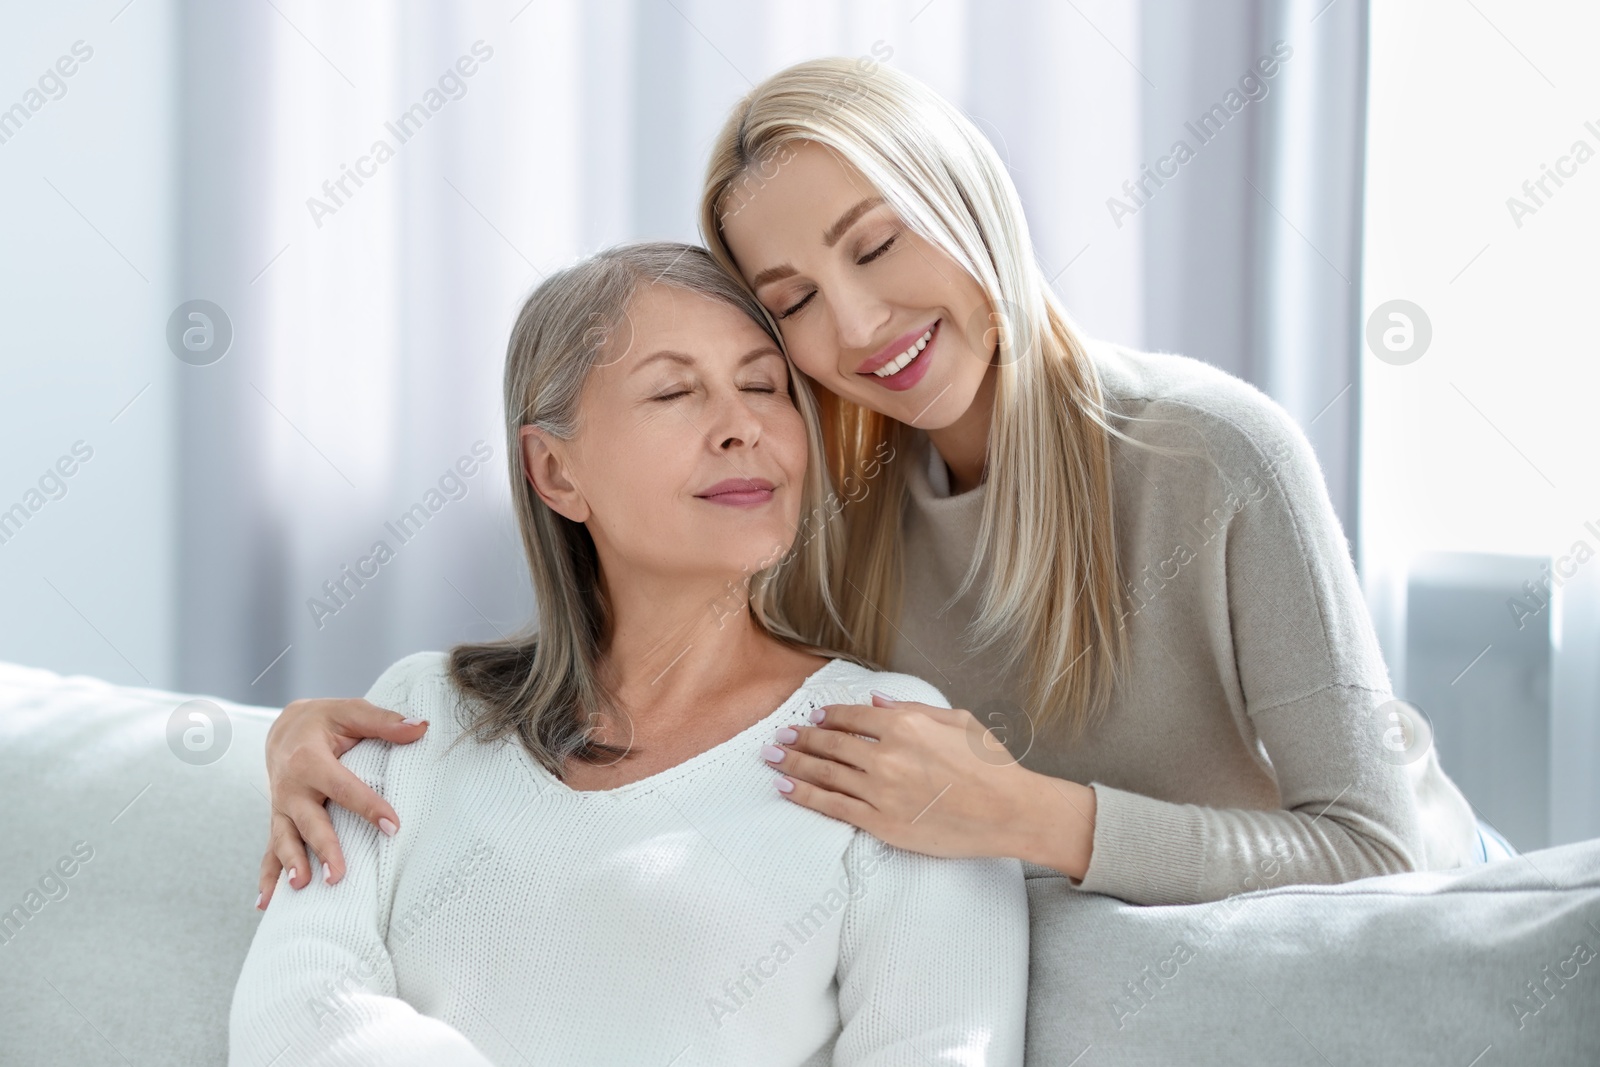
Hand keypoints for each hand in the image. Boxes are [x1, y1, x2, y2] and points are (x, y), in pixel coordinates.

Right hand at [255, 697, 428, 908]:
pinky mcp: (278, 820)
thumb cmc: (324, 720)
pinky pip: (269, 850)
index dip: (369, 806)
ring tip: (301, 889)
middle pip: (309, 821)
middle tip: (338, 876)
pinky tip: (266, 903)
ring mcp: (281, 807)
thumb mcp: (350, 712)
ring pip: (284, 840)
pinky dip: (267, 877)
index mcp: (310, 759)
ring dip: (291, 866)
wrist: (283, 726)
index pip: (343, 787)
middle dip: (323, 849)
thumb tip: (422, 727)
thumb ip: (384, 721)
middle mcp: (290, 787)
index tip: (393, 827)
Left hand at [763, 693, 1096, 875]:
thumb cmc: (992, 766)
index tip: (812, 719)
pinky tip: (786, 789)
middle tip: (777, 738)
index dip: (827, 717)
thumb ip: (912, 709)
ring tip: (771, 759)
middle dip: (799, 740)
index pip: (851, 717)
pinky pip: (833, 806)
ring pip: (824, 774)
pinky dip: (805, 796)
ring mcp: (880, 790)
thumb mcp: (958, 721)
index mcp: (904, 725)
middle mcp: (886, 755)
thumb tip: (876, 703)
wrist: (1009, 811)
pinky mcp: (880, 822)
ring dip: (793, 764)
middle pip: (830, 744)